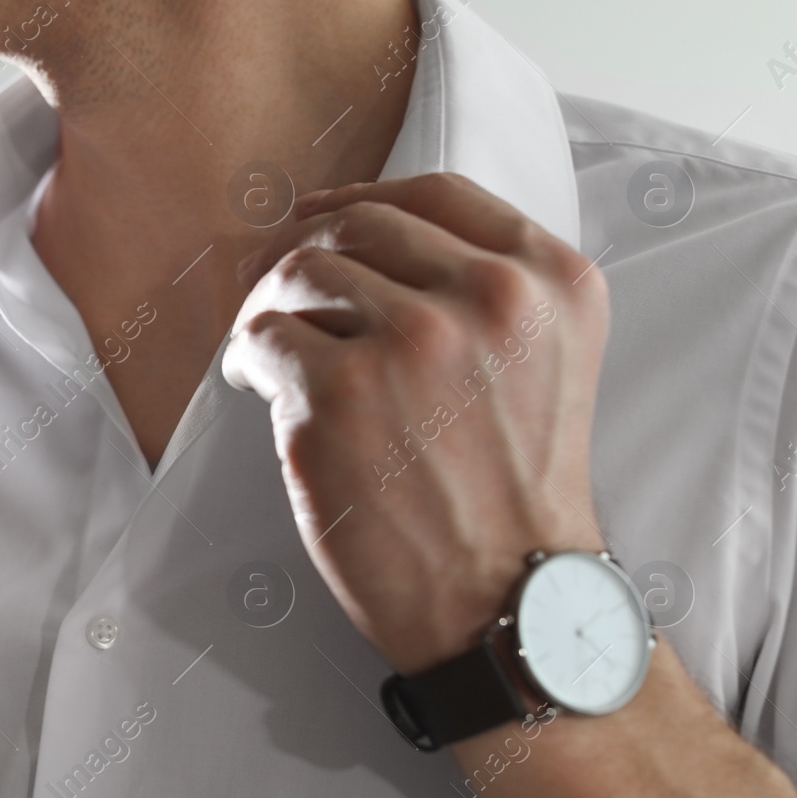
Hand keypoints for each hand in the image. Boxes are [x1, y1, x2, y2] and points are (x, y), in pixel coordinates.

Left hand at [222, 173, 608, 673]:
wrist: (510, 604)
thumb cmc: (513, 494)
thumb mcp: (545, 362)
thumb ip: (487, 291)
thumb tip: (366, 235)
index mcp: (550, 282)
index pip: (436, 193)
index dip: (362, 197)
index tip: (321, 217)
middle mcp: (489, 299)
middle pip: (358, 225)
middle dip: (304, 252)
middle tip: (275, 290)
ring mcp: (412, 343)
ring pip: (300, 273)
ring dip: (270, 310)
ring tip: (269, 352)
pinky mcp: (339, 395)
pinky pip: (260, 337)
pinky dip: (246, 359)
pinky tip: (256, 385)